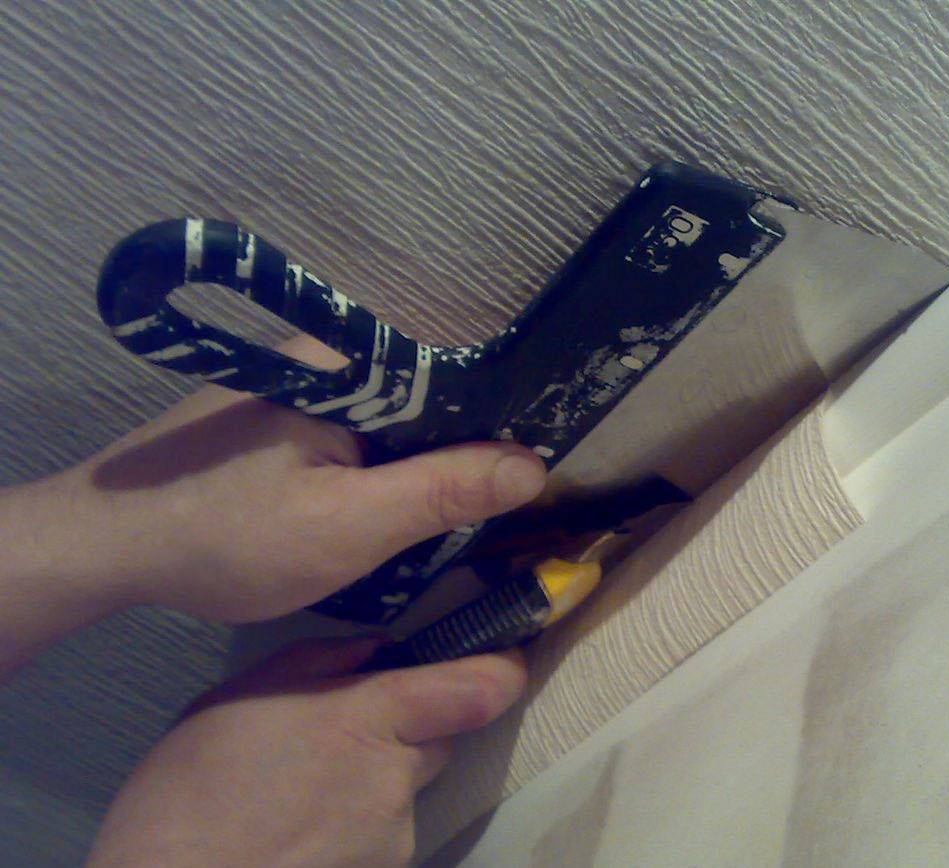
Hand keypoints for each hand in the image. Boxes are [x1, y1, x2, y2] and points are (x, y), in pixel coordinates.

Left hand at [0, 336, 545, 672]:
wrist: (104, 548)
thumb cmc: (228, 536)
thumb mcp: (349, 526)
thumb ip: (443, 491)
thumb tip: (535, 465)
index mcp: (347, 364)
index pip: (458, 381)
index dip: (503, 430)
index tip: (531, 483)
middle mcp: (325, 359)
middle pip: (427, 403)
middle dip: (460, 456)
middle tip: (485, 520)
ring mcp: (296, 385)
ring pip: (392, 424)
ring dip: (417, 470)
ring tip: (438, 523)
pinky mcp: (277, 416)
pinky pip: (356, 436)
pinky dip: (378, 472)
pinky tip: (378, 514)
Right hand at [88, 637, 526, 866]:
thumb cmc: (192, 789)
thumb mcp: (243, 695)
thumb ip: (321, 662)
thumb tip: (376, 648)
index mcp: (372, 716)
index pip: (481, 689)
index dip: (504, 669)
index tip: (506, 654)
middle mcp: (398, 777)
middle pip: (440, 739)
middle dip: (409, 729)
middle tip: (342, 733)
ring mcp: (394, 836)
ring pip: (406, 789)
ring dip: (374, 781)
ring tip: (299, 790)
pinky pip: (383, 834)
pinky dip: (352, 827)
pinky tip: (298, 829)